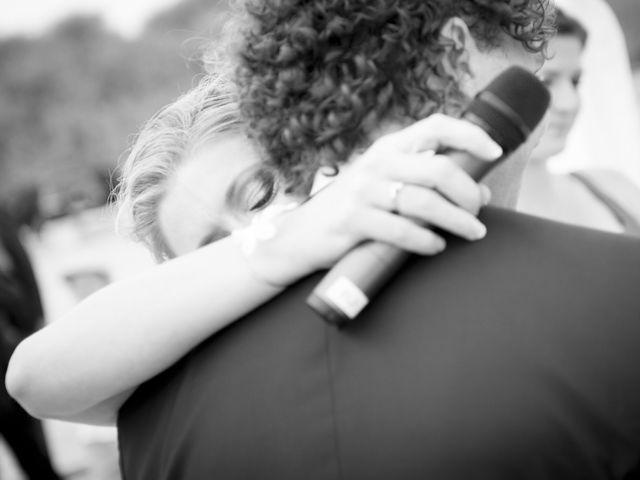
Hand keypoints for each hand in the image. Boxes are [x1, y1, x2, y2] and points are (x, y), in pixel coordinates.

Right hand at [245, 114, 501, 284]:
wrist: (302, 235)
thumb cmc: (354, 209)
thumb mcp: (387, 186)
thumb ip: (429, 185)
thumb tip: (481, 191)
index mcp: (389, 148)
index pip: (435, 126)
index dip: (470, 135)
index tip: (496, 152)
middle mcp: (377, 163)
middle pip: (438, 169)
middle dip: (468, 193)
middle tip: (478, 213)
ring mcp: (363, 191)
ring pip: (424, 202)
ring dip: (456, 220)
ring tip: (472, 233)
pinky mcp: (353, 220)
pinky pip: (401, 230)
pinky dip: (425, 240)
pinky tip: (435, 247)